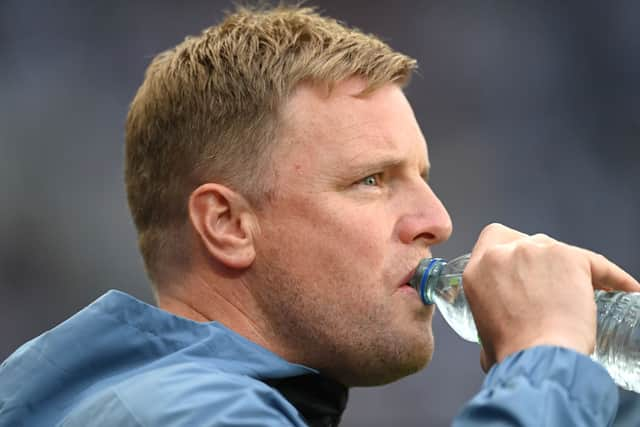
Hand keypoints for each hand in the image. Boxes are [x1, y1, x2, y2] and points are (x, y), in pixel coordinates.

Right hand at [463, 223, 639, 371]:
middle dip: (540, 261)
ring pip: (558, 249)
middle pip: (527, 241)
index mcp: (477, 270)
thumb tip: (500, 337)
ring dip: (568, 268)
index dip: (510, 251)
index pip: (494, 239)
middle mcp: (503, 253)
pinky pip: (598, 264)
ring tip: (583, 292)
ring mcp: (537, 251)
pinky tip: (626, 289)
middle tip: (551, 286)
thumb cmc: (513, 353)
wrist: (538, 357)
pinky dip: (614, 278)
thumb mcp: (486, 337)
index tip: (522, 265)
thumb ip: (491, 325)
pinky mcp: (570, 257)